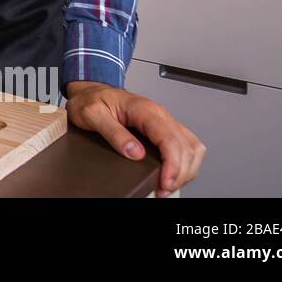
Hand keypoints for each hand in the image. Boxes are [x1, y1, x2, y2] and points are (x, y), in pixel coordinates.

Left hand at [66, 81, 206, 196]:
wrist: (90, 91)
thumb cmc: (90, 100)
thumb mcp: (92, 115)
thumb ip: (114, 133)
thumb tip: (135, 153)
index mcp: (144, 109)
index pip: (170, 140)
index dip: (172, 165)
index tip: (164, 182)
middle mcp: (159, 114)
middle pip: (186, 147)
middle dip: (179, 173)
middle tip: (163, 190)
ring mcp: (164, 120)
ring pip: (192, 147)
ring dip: (186, 170)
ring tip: (168, 186)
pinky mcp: (164, 127)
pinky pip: (187, 145)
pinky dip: (186, 162)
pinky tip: (174, 173)